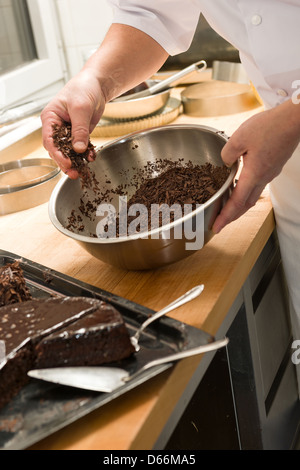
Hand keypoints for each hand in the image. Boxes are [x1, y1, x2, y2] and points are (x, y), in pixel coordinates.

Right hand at [41, 69, 104, 178]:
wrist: (97, 84)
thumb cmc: (83, 89)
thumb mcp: (81, 108)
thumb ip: (79, 129)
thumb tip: (78, 148)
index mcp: (50, 118)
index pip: (49, 140)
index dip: (57, 153)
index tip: (66, 162)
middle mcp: (57, 127)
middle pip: (57, 149)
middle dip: (65, 162)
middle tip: (73, 173)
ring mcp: (68, 131)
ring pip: (68, 151)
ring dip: (75, 161)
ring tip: (80, 172)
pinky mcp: (79, 134)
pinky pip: (81, 147)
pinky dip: (86, 154)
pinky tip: (91, 158)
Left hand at [212, 100, 299, 232]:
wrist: (294, 120)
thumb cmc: (270, 127)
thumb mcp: (239, 138)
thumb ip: (226, 154)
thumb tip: (224, 163)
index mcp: (253, 174)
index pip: (236, 202)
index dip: (225, 216)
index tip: (217, 227)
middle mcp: (263, 177)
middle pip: (246, 204)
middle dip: (232, 216)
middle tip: (220, 221)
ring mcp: (270, 172)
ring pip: (253, 195)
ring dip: (239, 204)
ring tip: (227, 206)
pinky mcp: (274, 166)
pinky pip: (258, 184)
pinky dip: (246, 191)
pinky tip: (240, 185)